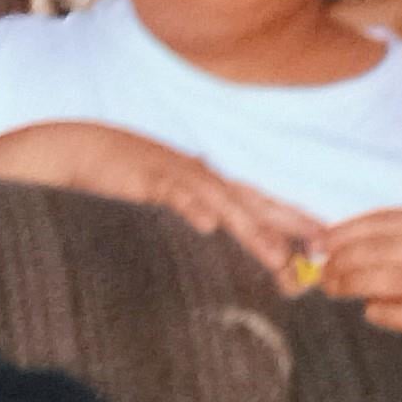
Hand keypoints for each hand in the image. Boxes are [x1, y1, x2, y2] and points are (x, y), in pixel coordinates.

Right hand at [0, 123, 322, 284]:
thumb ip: (188, 206)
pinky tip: (207, 224)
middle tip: (325, 249)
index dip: (293, 219)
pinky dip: (191, 206)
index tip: (326, 242)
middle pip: (254, 201)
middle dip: (291, 225)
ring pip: (223, 202)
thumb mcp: (160, 192)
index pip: (259, 201)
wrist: (76, 143)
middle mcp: (201, 174)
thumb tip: (210, 225)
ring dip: (252, 229)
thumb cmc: (118, 171)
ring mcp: (176, 173)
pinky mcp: (146, 175)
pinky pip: (173, 192)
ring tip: (280, 257)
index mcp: (209, 180)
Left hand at [312, 208, 401, 342]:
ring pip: (393, 280)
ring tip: (334, 288)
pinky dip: (388, 313)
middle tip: (321, 271)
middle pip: (384, 250)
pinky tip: (371, 311)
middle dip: (344, 260)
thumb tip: (348, 241)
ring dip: (356, 285)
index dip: (348, 231)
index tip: (320, 240)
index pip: (388, 221)